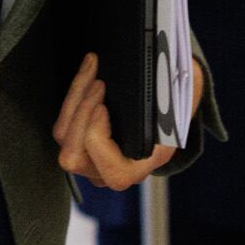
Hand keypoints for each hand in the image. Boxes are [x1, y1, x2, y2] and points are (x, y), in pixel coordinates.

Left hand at [54, 52, 177, 190]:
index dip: (100, 142)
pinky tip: (88, 71)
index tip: (104, 108)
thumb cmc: (176, 101)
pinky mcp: (79, 142)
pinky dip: (73, 96)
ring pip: (64, 137)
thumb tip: (157, 74)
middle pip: (74, 157)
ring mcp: (92, 159)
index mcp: (142, 166)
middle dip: (81, 115)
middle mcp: (112, 169)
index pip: (114, 173)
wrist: (170, 104)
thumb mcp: (181, 97)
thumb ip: (168, 94)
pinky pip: (63, 125)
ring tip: (93, 72)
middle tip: (99, 84)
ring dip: (75, 100)